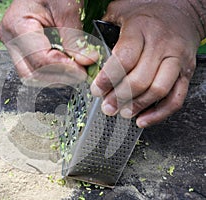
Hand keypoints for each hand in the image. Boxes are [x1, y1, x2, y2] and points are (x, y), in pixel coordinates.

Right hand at [0, 0, 97, 86]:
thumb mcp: (67, 7)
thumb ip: (75, 37)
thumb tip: (87, 62)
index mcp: (17, 26)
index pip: (39, 60)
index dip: (63, 69)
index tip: (83, 71)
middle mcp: (11, 40)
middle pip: (32, 74)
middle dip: (59, 78)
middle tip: (81, 73)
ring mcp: (15, 46)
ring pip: (33, 76)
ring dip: (57, 78)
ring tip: (76, 69)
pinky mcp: (23, 50)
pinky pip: (36, 69)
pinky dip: (53, 72)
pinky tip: (67, 66)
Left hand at [90, 0, 204, 127]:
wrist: (183, 11)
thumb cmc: (147, 13)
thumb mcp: (121, 11)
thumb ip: (103, 29)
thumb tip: (86, 53)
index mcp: (141, 29)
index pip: (124, 58)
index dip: (108, 79)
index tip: (96, 90)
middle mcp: (161, 45)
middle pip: (140, 79)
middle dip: (120, 97)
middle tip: (107, 107)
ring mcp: (176, 59)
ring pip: (158, 90)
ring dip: (137, 106)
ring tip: (122, 112)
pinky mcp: (187, 72)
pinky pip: (176, 98)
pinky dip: (159, 113)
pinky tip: (143, 120)